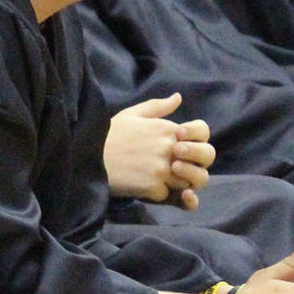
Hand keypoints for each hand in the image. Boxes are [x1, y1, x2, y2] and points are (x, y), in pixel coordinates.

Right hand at [103, 93, 212, 207]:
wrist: (88, 156)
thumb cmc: (110, 134)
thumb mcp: (133, 114)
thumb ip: (158, 107)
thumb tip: (178, 98)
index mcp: (168, 128)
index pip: (203, 133)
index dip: (199, 141)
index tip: (183, 147)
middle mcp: (170, 148)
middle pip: (204, 161)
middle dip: (197, 166)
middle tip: (178, 170)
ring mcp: (163, 169)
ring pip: (188, 182)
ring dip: (178, 184)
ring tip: (159, 179)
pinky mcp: (152, 187)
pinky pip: (167, 195)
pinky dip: (157, 194)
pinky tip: (142, 186)